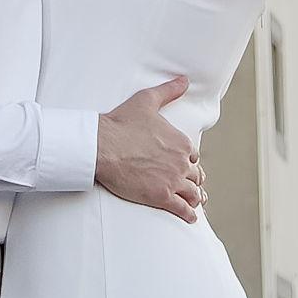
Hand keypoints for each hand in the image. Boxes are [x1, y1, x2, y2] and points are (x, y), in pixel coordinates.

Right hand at [92, 74, 202, 219]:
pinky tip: (189, 218)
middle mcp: (181, 162)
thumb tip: (184, 80)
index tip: (186, 166)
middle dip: (193, 181)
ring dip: (194, 198)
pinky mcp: (161, 197)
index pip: (192, 156)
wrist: (102, 146)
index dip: (189, 161)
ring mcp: (172, 181)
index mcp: (181, 142)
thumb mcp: (148, 101)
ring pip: (192, 193)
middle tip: (193, 187)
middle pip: (194, 176)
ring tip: (195, 203)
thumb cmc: (122, 123)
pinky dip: (188, 215)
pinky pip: (182, 209)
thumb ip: (169, 91)